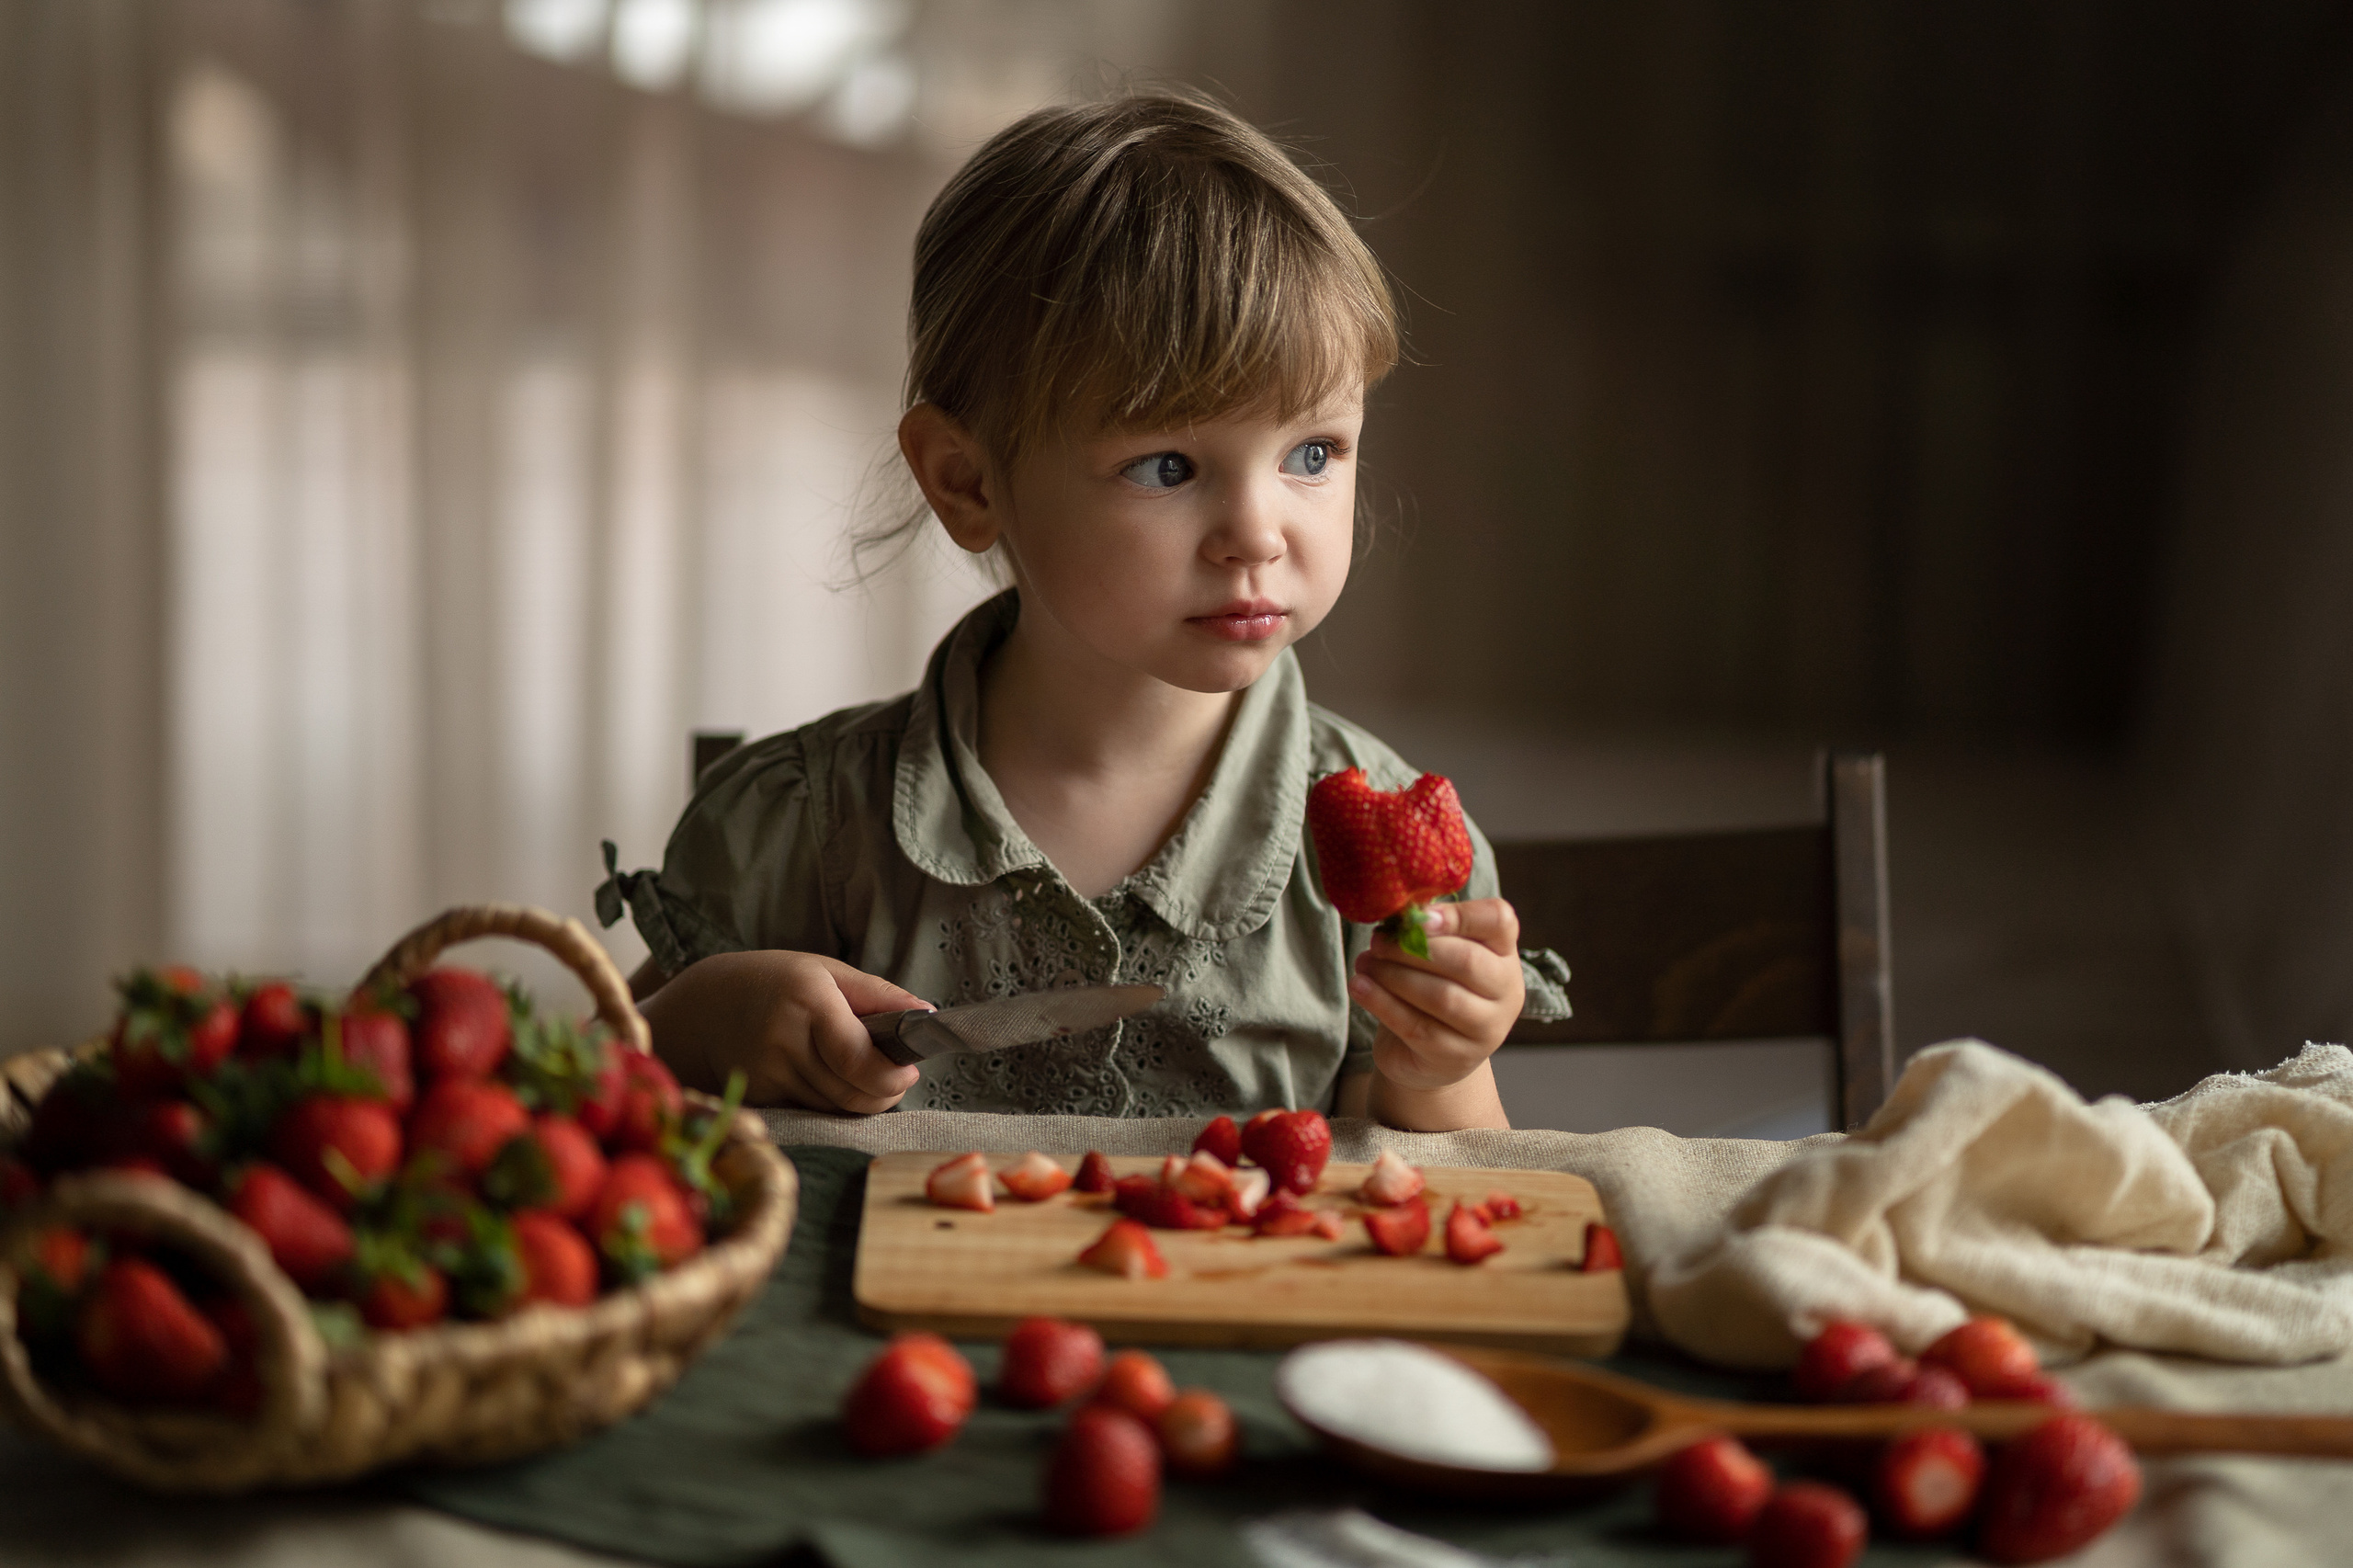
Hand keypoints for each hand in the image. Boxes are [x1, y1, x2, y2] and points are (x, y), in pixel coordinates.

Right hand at [639, 950, 929, 1113]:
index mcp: (808, 1001)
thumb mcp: (828, 971)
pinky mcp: (758, 1097)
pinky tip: (830, 1080)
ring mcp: (767, 1073)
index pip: (857, 1058)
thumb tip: (929, 1013)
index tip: (910, 1069)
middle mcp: (783, 1040)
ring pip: (836, 1108)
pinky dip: (832, 1103)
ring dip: (862, 1099)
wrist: (704, 1006)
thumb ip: (879, 995)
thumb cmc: (777, 982)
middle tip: (898, 1076)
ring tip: (866, 1074)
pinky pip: (812, 1112)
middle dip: (887, 1092)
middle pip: (853, 1093)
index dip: (892, 1075)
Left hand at [1349, 898, 1523, 1092]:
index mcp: (1503, 952)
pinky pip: (1417, 1027)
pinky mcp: (1456, 1057)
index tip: (1419, 917)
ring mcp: (1486, 1029)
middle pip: (1467, 961)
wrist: (1427, 1053)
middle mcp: (1506, 990)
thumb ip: (1426, 930)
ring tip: (1364, 964)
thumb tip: (1397, 909)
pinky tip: (1359, 987)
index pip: (1500, 921)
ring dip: (1394, 975)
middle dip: (1413, 948)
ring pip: (1442, 996)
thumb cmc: (1432, 987)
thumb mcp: (1437, 955)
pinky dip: (1382, 1003)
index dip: (1460, 915)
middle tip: (1378, 942)